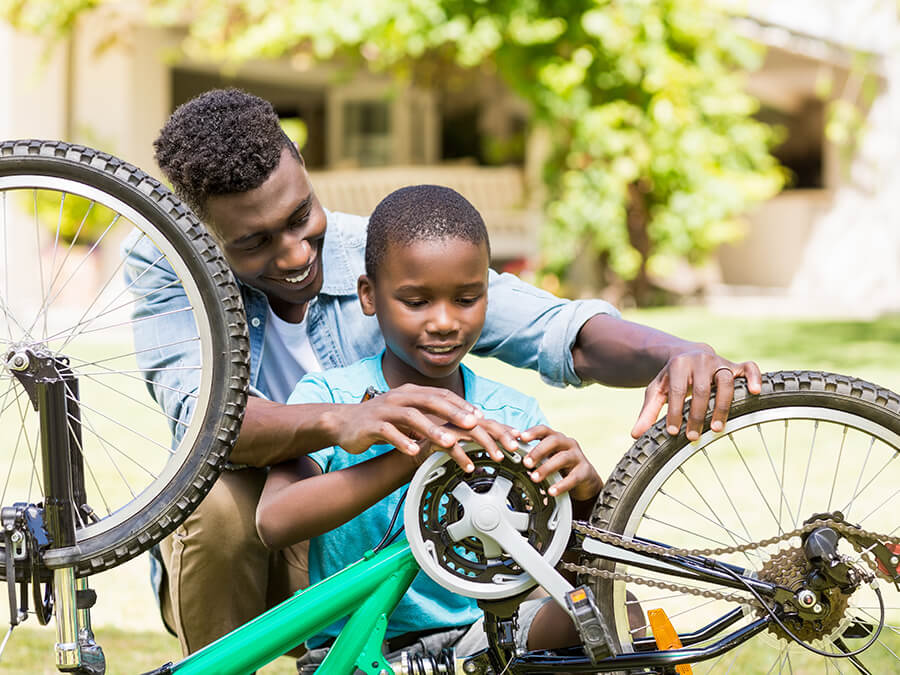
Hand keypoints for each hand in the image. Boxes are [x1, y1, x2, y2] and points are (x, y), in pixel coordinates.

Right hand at [330, 383, 518, 465]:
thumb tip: (460, 424)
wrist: (344, 422)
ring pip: (411, 416)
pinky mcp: (371, 425)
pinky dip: (403, 441)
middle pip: (430, 401)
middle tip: (473, 425)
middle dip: (453, 412)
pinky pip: (388, 432)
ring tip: (448, 443)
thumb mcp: (407, 414)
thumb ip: (430, 416)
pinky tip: (414, 452)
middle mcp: (400, 397)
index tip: (480, 417)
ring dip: (432, 429)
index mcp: (411, 393)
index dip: (461, 404)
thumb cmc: (381, 420)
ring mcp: (385, 410)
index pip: (441, 395)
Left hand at [518, 425, 602, 501]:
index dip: (533, 432)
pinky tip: (552, 491)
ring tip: (535, 478)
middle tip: (526, 463)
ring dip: (547, 468)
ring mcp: (578, 456)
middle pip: (553, 441)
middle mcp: (568, 444)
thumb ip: (534, 454)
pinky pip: (573, 477)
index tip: (521, 437)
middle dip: (538, 451)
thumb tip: (511, 453)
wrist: (586, 478)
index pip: (544, 430)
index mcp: (556, 438)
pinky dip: (561, 485)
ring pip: (563, 458)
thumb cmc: (562, 465)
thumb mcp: (549, 456)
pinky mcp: (585, 471)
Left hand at [630, 349, 761, 440]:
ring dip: (722, 406)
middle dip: (697, 415)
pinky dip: (754, 377)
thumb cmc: (670, 377)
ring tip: (716, 429)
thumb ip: (648, 411)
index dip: (675, 412)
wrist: (685, 354)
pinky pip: (750, 367)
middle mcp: (700, 361)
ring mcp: (719, 362)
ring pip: (725, 381)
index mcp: (678, 364)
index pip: (677, 391)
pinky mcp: (735, 364)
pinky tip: (755, 392)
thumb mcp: (656, 390)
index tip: (673, 432)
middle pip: (701, 389)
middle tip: (693, 437)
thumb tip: (635, 435)